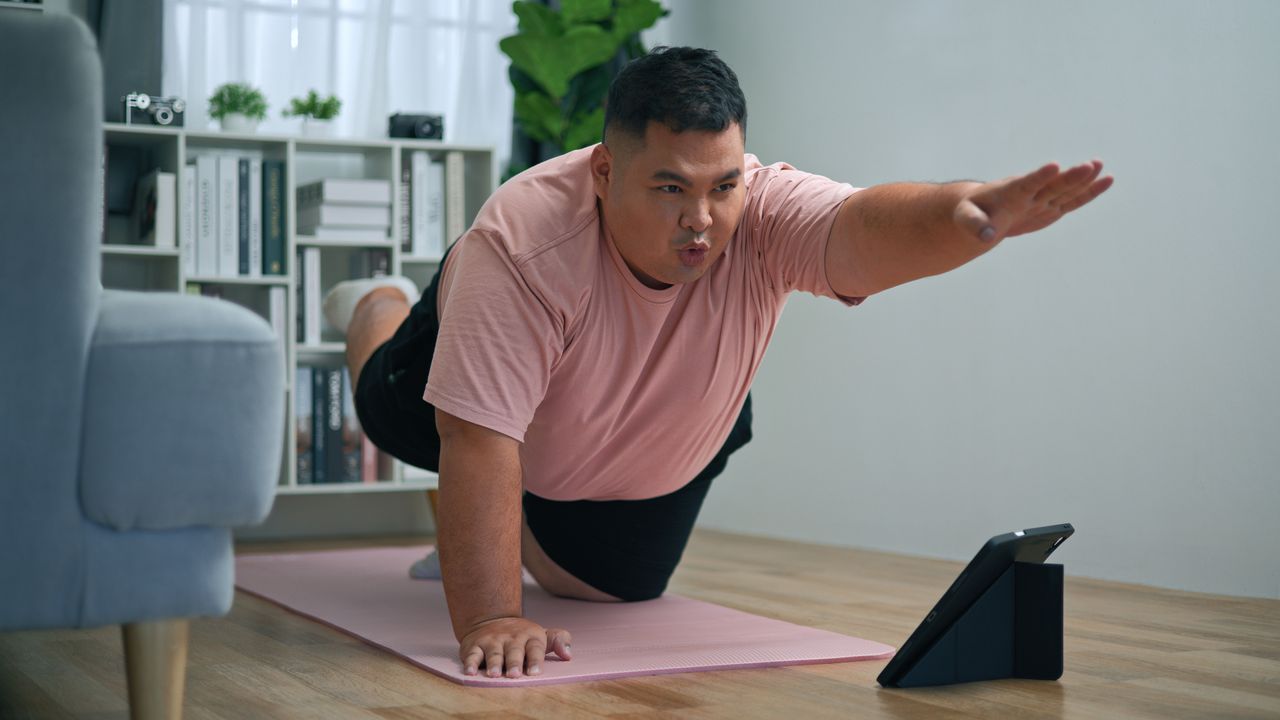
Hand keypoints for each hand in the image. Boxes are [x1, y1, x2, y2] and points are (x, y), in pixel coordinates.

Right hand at [459, 616, 571, 677]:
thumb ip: (559, 641)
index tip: (535, 672)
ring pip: (494, 653)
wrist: (491, 619)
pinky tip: (470, 672)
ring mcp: (492, 641)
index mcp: (530, 636)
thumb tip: (568, 654)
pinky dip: (470, 663)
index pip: (535, 647)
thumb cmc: (521, 636)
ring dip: (494, 664)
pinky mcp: (475, 645)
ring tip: (495, 675)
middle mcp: (511, 638)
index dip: (535, 659)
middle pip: (514, 651)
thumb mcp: (542, 635)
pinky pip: (472, 654)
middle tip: (515, 674)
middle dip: (514, 662)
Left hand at [954, 160, 1113, 243]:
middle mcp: (1030, 193)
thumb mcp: (965, 218)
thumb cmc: (970, 211)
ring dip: (1083, 180)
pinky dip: (1088, 192)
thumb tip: (986, 238)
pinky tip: (1107, 180)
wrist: (981, 210)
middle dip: (1070, 177)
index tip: (1054, 166)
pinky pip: (1072, 201)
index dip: (1039, 177)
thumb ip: (974, 225)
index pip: (1026, 184)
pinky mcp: (1051, 208)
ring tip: (1099, 165)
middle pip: (1052, 186)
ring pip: (1066, 190)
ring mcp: (1042, 200)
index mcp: (1010, 192)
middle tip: (1090, 165)